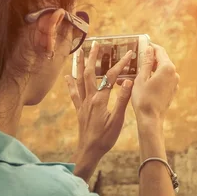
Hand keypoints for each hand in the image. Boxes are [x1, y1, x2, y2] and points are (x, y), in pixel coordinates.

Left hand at [65, 42, 133, 180]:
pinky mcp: (79, 109)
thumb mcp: (118, 120)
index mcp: (100, 100)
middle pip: (90, 73)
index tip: (129, 54)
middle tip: (96, 44)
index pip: (111, 77)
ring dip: (79, 65)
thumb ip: (122, 100)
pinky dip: (70, 83)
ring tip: (79, 52)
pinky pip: (73, 93)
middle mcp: (89, 98)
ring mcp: (83, 103)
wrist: (89, 151)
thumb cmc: (105, 138)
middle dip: (93, 57)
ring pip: (79, 80)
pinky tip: (68, 76)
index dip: (120, 64)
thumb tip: (127, 81)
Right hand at [131, 44, 179, 123]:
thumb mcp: (141, 77)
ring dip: (151, 68)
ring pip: (162, 69)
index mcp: (167, 68)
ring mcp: (174, 82)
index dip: (150, 46)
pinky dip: (155, 76)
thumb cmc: (143, 98)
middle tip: (137, 56)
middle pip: (162, 59)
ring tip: (137, 69)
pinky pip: (163, 78)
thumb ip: (146, 61)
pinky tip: (144, 79)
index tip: (141, 44)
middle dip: (150, 57)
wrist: (151, 119)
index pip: (159, 51)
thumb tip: (149, 48)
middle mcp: (174, 73)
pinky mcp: (172, 90)